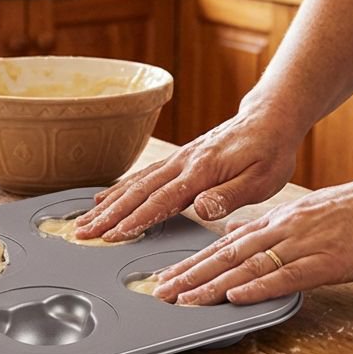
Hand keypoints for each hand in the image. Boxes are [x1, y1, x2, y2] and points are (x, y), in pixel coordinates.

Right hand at [74, 107, 299, 241]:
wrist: (270, 118)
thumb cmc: (270, 151)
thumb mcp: (262, 179)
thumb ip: (229, 195)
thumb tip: (201, 209)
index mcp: (201, 171)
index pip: (163, 200)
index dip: (137, 219)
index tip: (113, 235)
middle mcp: (183, 163)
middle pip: (138, 192)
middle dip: (108, 214)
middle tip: (83, 232)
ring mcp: (178, 159)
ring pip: (135, 183)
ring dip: (107, 204)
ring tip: (84, 220)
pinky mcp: (179, 159)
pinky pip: (143, 175)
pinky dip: (119, 187)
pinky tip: (104, 198)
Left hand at [151, 173, 352, 304]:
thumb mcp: (310, 214)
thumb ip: (274, 228)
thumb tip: (239, 237)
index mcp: (279, 220)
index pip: (226, 244)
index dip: (194, 262)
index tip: (168, 276)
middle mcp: (283, 229)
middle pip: (226, 255)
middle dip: (190, 275)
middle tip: (159, 291)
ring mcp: (303, 245)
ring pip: (248, 266)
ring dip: (212, 285)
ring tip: (183, 299)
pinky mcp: (326, 262)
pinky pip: (286, 275)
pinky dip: (258, 287)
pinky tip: (235, 297)